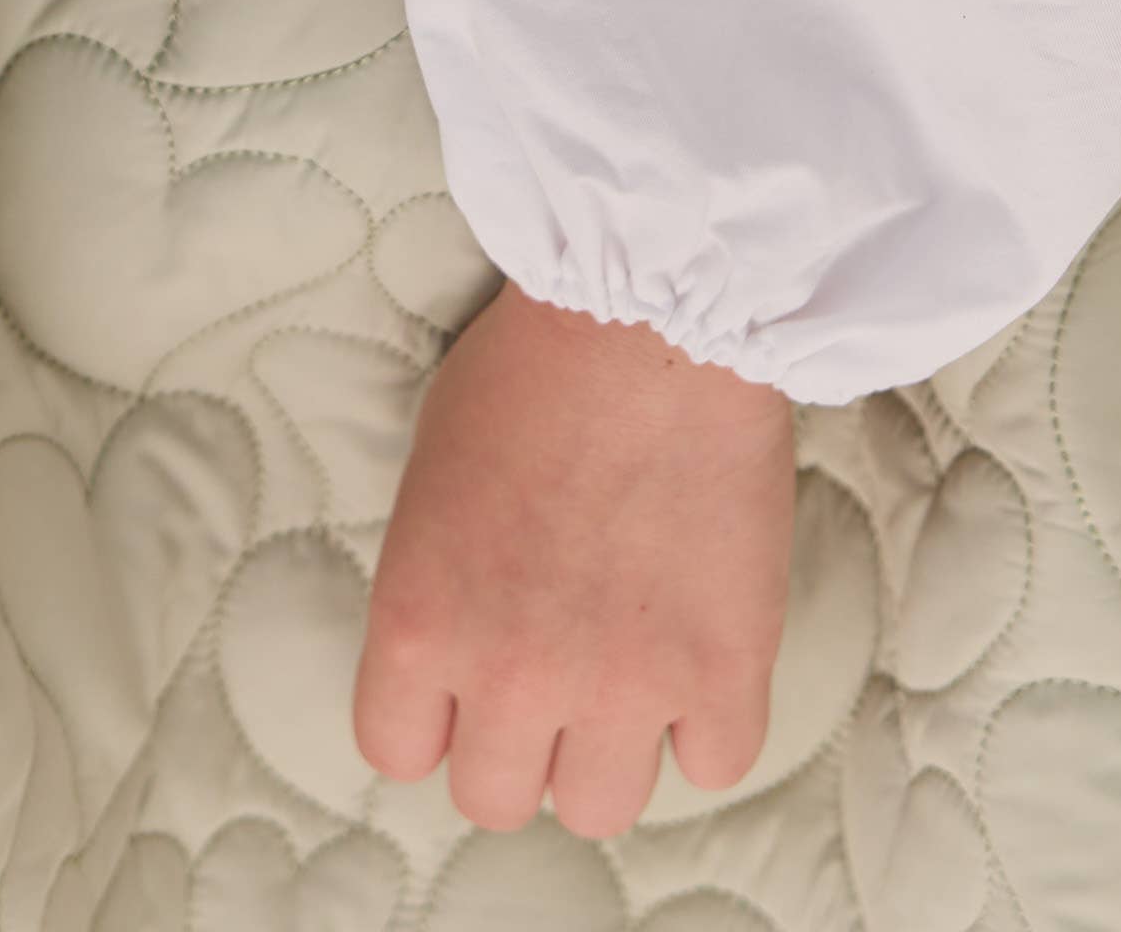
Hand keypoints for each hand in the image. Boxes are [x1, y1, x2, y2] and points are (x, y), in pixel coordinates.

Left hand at [352, 280, 793, 836]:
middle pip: (494, 799)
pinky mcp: (723, 674)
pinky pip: (712, 767)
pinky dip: (709, 723)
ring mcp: (622, 685)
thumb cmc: (533, 363)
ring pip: (598, 809)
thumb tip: (453, 644)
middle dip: (518, 741)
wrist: (651, 312)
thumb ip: (437, 578)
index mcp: (419, 619)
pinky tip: (701, 658)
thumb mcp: (433, 467)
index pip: (398, 752)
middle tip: (550, 673)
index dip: (434, 716)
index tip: (464, 681)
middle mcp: (511, 673)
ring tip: (628, 671)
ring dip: (610, 749)